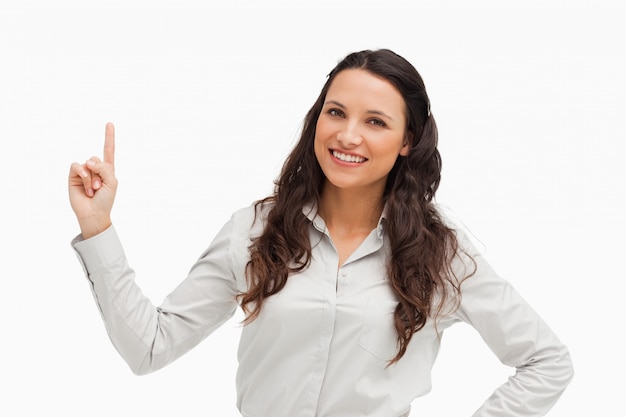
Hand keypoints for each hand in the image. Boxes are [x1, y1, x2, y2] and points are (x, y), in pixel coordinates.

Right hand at [69, 122, 117, 238]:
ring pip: (88, 163)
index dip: (109, 137)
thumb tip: (89, 161)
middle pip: (97, 158)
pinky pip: (77, 166)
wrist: (94, 213)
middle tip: (100, 187)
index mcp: (107, 169)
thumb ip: (104, 168)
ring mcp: (84, 171)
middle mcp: (95, 168)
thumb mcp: (112, 182)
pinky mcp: (73, 175)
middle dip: (100, 173)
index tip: (109, 123)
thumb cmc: (105, 199)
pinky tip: (86, 187)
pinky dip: (83, 175)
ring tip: (93, 189)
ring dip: (92, 177)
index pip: (108, 150)